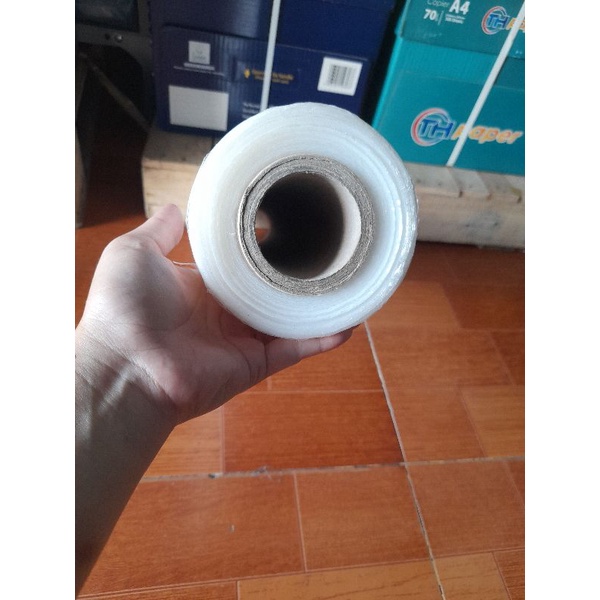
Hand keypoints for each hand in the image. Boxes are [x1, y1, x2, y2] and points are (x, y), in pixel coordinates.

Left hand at [77, 203, 352, 423]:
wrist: (126, 365)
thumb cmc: (124, 307)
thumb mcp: (136, 253)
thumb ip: (160, 231)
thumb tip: (176, 207)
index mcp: (203, 287)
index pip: (243, 265)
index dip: (264, 247)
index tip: (288, 226)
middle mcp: (227, 313)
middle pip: (272, 292)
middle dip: (297, 277)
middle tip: (328, 253)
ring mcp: (244, 340)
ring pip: (290, 320)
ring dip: (318, 306)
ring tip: (348, 284)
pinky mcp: (257, 363)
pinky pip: (296, 348)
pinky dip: (322, 338)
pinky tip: (348, 322)